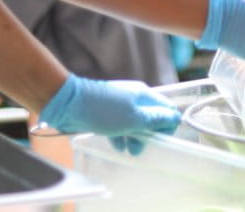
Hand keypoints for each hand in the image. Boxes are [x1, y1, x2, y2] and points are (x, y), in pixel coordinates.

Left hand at [38, 75, 180, 154]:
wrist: (68, 104)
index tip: (158, 140)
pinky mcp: (107, 113)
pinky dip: (121, 136)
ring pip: (136, 123)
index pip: (167, 109)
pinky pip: (121, 126)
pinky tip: (117, 145)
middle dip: (149, 135)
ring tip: (128, 150)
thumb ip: (155, 119)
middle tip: (139, 148)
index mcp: (144, 95)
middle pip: (152, 118)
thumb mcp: (133, 118)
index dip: (166, 126)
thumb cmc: (103, 110)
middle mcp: (134, 98)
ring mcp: (120, 105)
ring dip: (135, 137)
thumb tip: (175, 118)